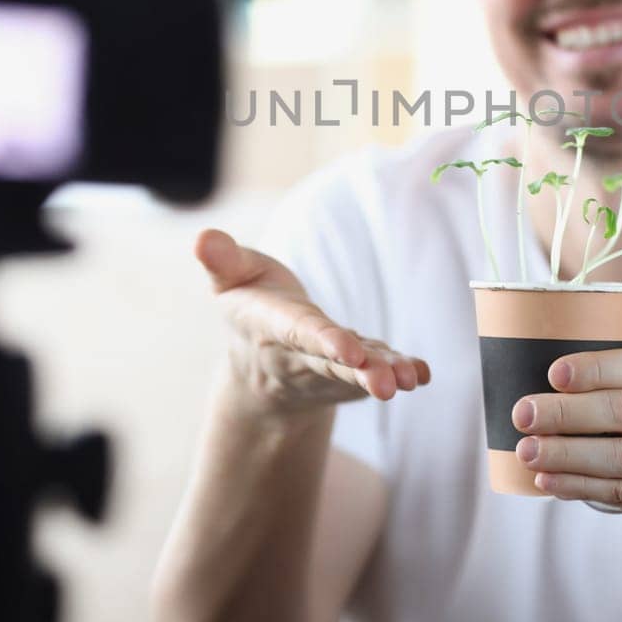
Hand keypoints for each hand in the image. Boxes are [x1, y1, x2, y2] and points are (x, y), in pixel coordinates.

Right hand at [195, 228, 430, 416]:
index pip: (300, 334)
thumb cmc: (252, 307)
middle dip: (360, 373)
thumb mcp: (232, 279)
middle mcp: (303, 354)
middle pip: (333, 365)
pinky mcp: (355, 368)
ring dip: (385, 375)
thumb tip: (202, 237)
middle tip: (387, 384)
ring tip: (408, 379)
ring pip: (358, 374)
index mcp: (273, 327)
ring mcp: (332, 366)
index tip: (348, 350)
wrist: (260, 366)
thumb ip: (223, 260)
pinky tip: (419, 372)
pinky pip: (378, 370)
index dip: (323, 340)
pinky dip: (401, 370)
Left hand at [510, 347, 621, 564]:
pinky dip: (577, 485)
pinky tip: (548, 480)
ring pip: (616, 455)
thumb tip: (542, 386)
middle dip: (566, 411)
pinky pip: (615, 492)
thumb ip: (619, 387)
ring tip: (527, 450)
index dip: (595, 368)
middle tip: (523, 413)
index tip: (554, 373)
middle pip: (621, 410)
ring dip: (565, 453)